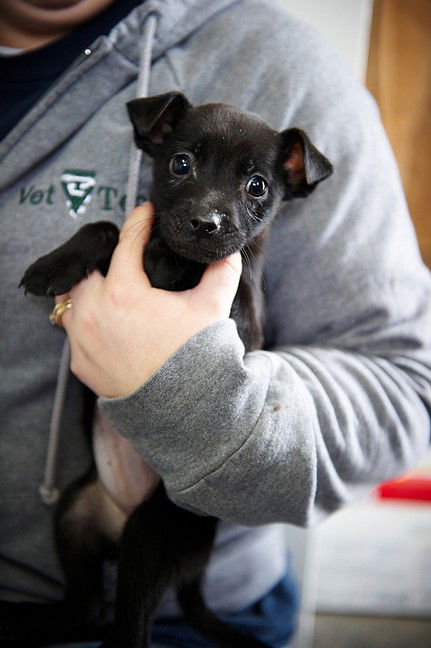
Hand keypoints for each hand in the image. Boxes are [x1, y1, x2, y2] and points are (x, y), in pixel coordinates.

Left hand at [57, 202, 241, 397]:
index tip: (146, 213)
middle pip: (88, 268)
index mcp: (124, 293)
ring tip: (111, 288)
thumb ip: (221, 273)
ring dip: (89, 289)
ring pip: (71, 299)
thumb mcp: (213, 309)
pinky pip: (74, 332)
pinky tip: (107, 323)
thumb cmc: (195, 357)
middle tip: (126, 258)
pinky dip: (87, 322)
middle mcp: (94, 312)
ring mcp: (83, 340)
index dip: (139, 221)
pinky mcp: (81, 363)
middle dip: (106, 259)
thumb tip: (228, 255)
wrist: (183, 410)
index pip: (125, 242)